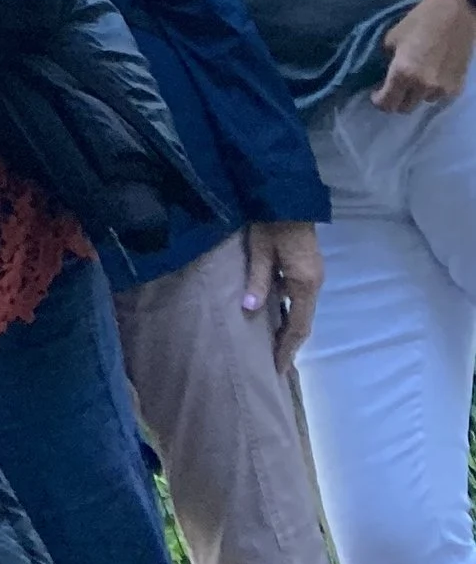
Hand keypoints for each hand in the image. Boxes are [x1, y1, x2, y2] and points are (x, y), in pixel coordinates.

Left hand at [239, 221, 321, 373]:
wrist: (288, 195)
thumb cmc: (271, 222)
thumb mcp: (260, 250)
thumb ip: (257, 281)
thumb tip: (249, 310)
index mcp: (304, 283)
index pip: (298, 326)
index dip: (287, 348)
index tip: (278, 368)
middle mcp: (315, 283)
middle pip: (304, 321)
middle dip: (290, 343)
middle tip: (276, 363)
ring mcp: (314, 274)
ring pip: (303, 310)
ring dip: (291, 327)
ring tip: (274, 344)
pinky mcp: (309, 267)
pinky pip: (301, 297)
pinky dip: (291, 311)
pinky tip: (276, 314)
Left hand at [372, 0, 475, 112]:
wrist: (452, 15)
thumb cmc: (417, 22)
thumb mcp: (391, 38)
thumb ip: (387, 61)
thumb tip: (383, 75)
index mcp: (403, 73)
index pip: (387, 103)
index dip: (378, 102)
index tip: (376, 95)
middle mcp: (423, 86)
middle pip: (404, 108)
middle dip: (396, 100)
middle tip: (393, 87)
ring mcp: (442, 90)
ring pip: (422, 102)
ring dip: (416, 94)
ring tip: (416, 77)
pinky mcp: (457, 88)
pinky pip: (439, 97)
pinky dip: (432, 90)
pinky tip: (431, 74)